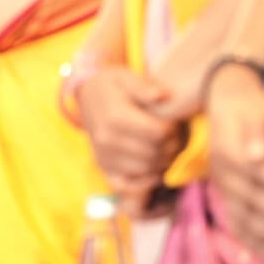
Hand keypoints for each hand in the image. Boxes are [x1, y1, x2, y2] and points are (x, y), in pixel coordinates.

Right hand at [77, 65, 185, 212]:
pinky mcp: (102, 167)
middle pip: (155, 153)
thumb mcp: (127, 77)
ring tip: (165, 147)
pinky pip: (127, 186)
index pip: (159, 134)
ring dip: (162, 162)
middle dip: (172, 146)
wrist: (88, 95)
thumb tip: (164, 96)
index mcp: (116, 117)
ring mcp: (104, 156)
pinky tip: (154, 169)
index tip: (175, 123)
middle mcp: (107, 140)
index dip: (174, 129)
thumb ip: (146, 87)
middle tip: (176, 136)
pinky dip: (145, 182)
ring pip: (147, 169)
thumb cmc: (113, 85)